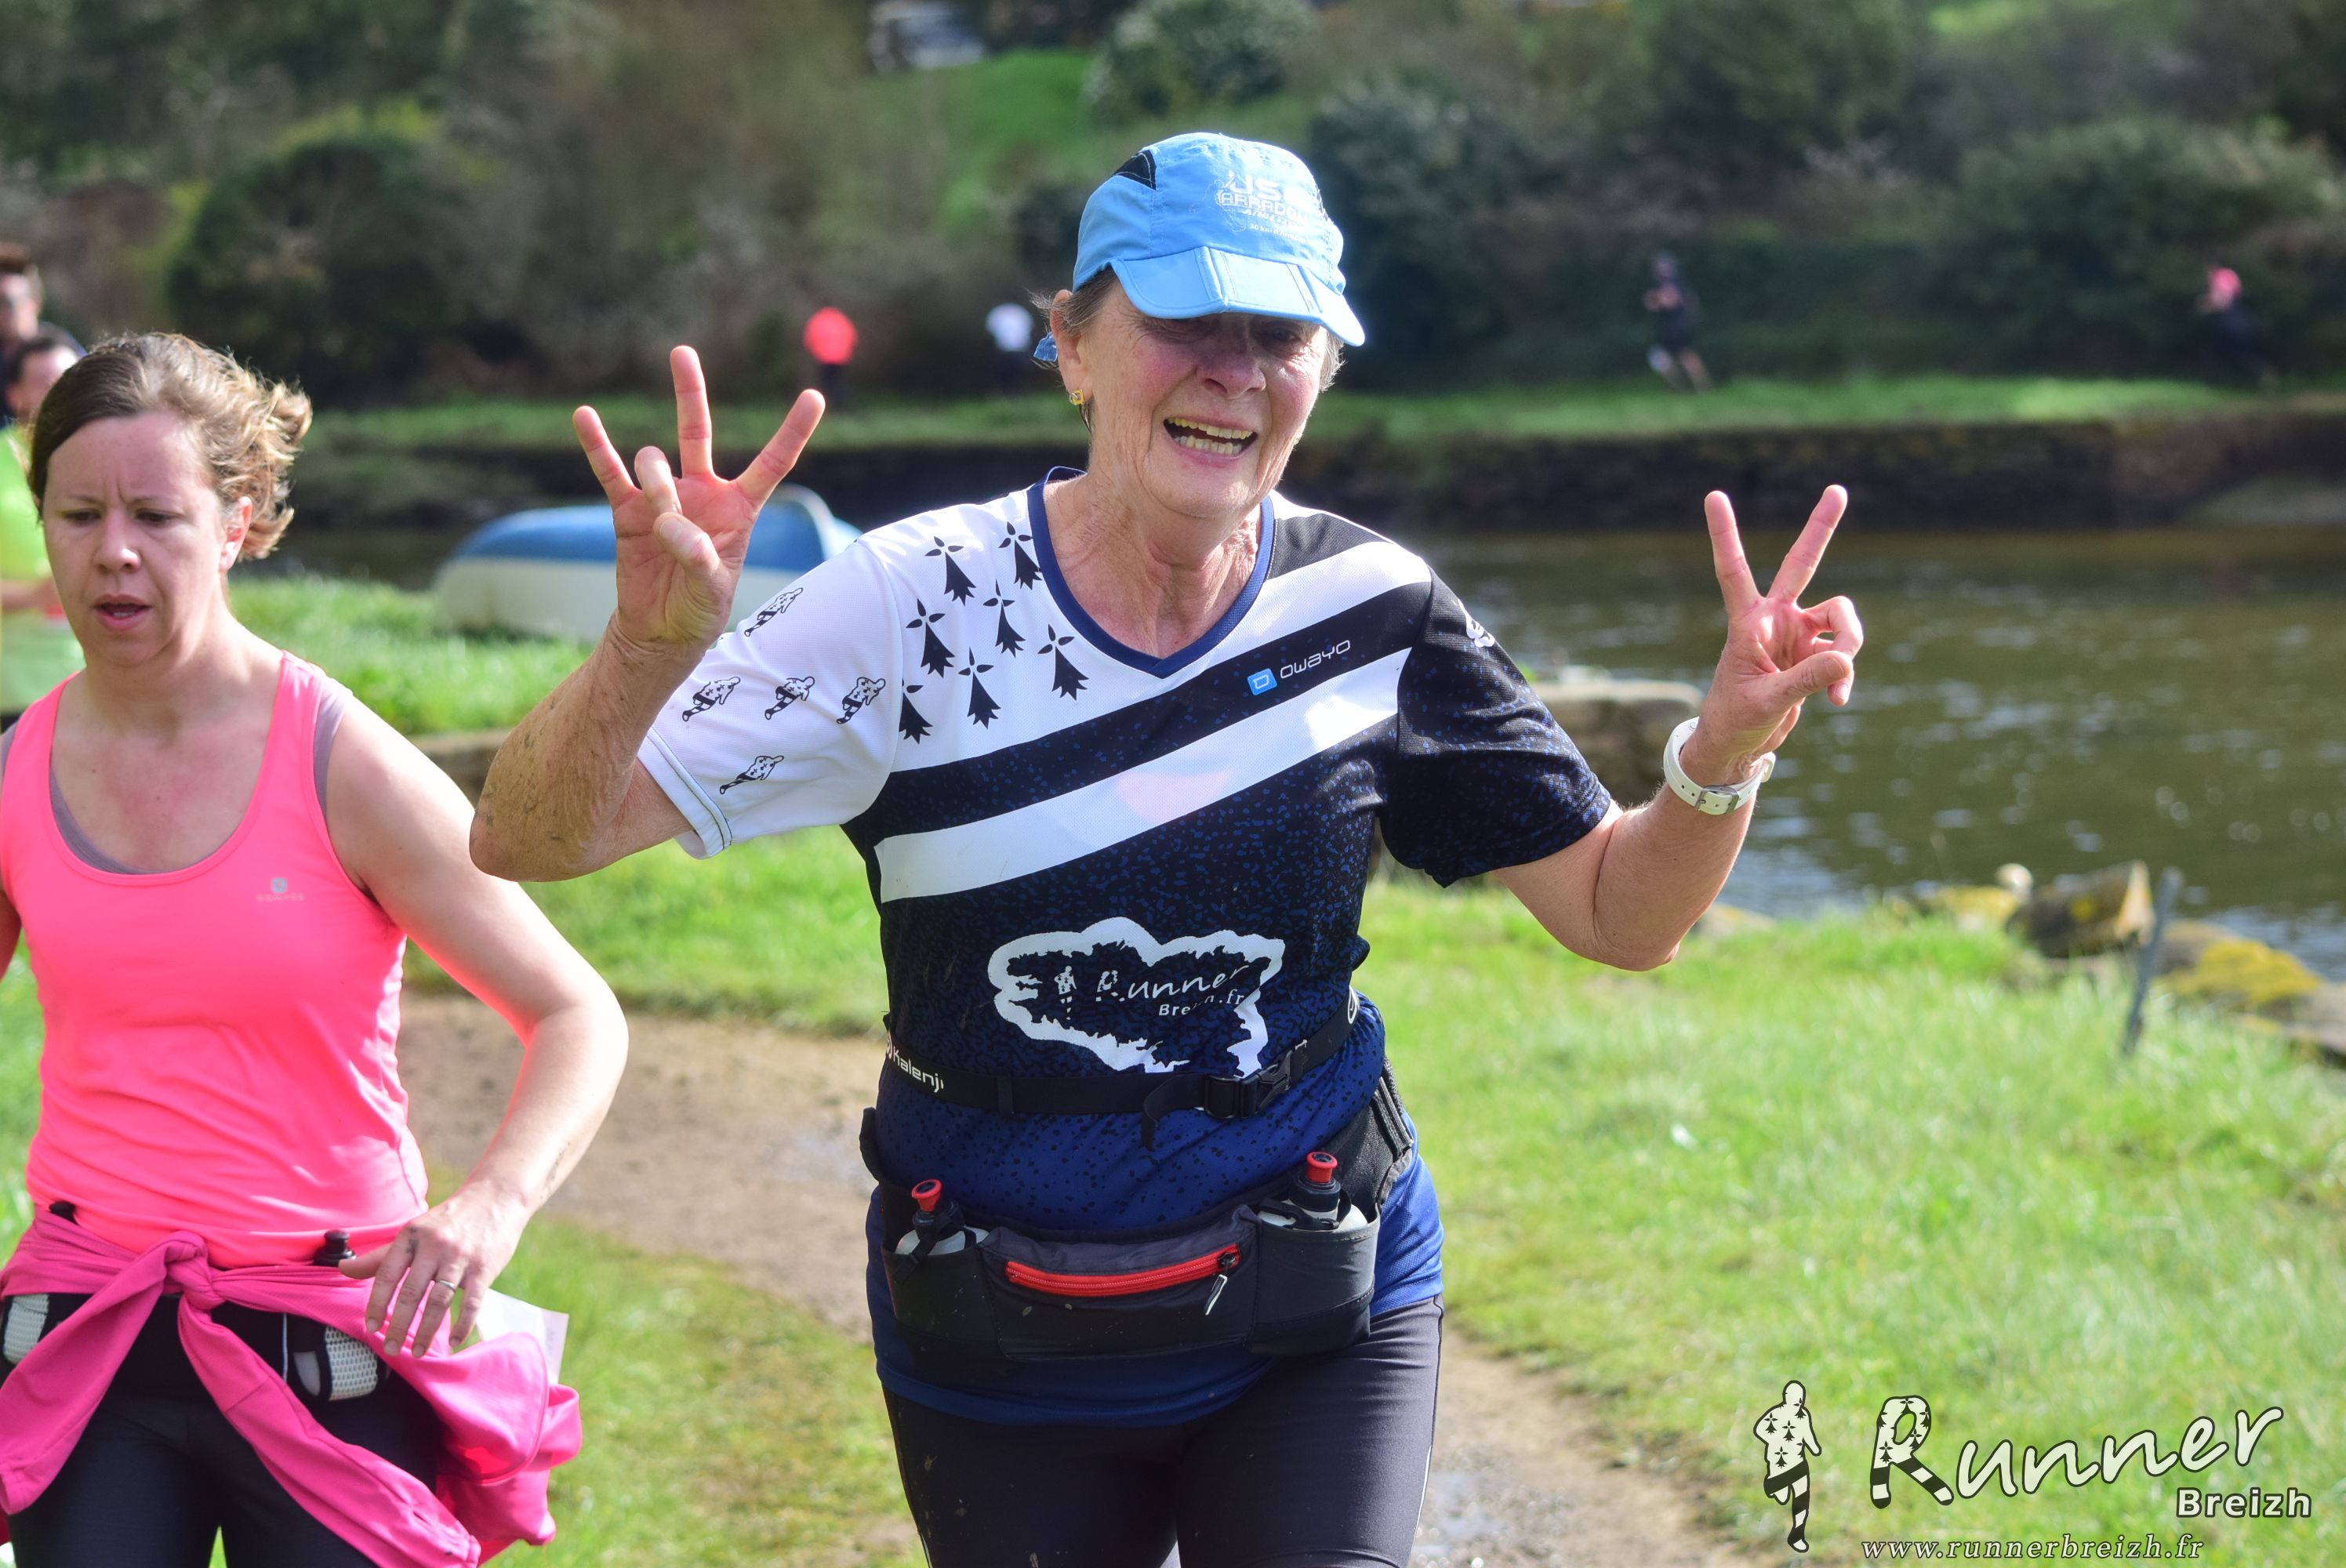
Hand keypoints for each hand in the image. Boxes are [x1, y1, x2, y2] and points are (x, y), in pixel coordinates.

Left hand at [339, 1184, 531, 1355]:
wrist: (495, 1198)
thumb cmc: (449, 1220)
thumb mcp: (413, 1231)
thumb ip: (380, 1256)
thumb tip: (342, 1268)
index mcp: (412, 1236)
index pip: (387, 1274)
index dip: (377, 1303)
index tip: (371, 1328)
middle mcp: (434, 1246)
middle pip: (412, 1292)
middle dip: (399, 1324)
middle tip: (391, 1349)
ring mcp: (461, 1257)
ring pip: (439, 1301)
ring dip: (427, 1331)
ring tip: (419, 1352)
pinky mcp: (485, 1267)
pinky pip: (473, 1302)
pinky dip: (463, 1324)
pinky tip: (454, 1341)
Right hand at [575, 346, 824, 655]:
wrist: (660, 629)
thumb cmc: (699, 608)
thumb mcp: (711, 589)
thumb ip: (699, 558)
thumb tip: (670, 525)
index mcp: (738, 507)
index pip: (772, 462)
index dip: (793, 431)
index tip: (815, 397)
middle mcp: (702, 492)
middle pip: (698, 431)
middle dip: (690, 392)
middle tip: (681, 353)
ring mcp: (663, 497)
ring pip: (653, 462)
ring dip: (657, 488)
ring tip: (660, 527)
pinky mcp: (629, 511)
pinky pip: (610, 472)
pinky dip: (597, 445)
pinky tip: (584, 416)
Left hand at [1682, 486, 1864, 783]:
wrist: (1738, 745)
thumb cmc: (1736, 720)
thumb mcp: (1768, 701)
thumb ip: (1807, 679)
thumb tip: (1846, 659)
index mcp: (1748, 622)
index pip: (1734, 570)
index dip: (1725, 533)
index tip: (1713, 495)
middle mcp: (1775, 619)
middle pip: (1802, 563)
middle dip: (1821, 528)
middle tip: (1837, 489)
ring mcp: (1796, 634)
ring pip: (1841, 618)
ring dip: (1850, 644)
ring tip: (1838, 686)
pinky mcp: (1813, 655)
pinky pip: (1844, 654)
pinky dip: (1845, 675)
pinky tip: (1838, 701)